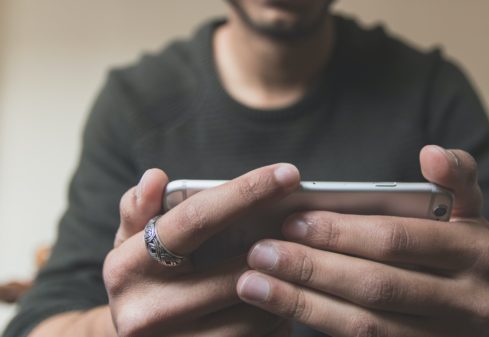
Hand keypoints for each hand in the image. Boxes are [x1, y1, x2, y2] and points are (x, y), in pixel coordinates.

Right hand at [103, 164, 298, 336]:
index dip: (247, 192)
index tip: (288, 174)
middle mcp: (147, 312)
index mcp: (128, 269)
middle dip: (279, 246)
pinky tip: (276, 299)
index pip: (197, 220)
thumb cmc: (140, 283)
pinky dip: (274, 316)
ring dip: (281, 286)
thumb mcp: (128, 246)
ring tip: (288, 266)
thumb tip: (156, 177)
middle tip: (306, 228)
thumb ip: (138, 210)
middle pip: (238, 270)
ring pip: (255, 311)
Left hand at [237, 146, 488, 336]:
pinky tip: (282, 308)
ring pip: (364, 325)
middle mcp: (472, 301)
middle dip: (312, 267)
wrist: (487, 318)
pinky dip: (318, 323)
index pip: (396, 240)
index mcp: (478, 251)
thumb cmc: (462, 251)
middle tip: (261, 251)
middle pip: (376, 285)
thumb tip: (430, 154)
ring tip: (253, 283)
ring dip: (302, 302)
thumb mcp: (469, 209)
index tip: (291, 221)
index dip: (340, 233)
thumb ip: (456, 176)